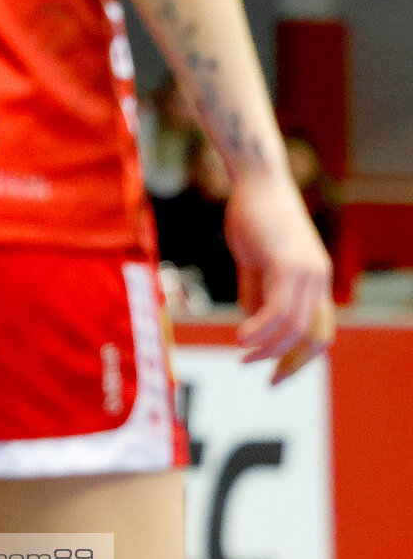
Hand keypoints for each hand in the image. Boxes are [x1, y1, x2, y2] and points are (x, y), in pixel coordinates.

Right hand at [225, 172, 334, 383]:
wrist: (256, 180)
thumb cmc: (252, 214)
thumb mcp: (253, 261)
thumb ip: (255, 291)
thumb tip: (252, 323)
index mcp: (314, 280)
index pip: (318, 332)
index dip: (299, 359)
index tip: (273, 376)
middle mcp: (318, 279)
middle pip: (315, 337)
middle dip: (290, 364)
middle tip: (262, 378)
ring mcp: (307, 272)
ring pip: (294, 327)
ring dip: (267, 347)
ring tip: (240, 354)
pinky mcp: (289, 264)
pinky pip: (277, 309)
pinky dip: (259, 328)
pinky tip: (240, 336)